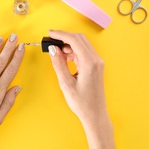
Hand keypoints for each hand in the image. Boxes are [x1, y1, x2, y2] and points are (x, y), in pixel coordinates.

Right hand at [48, 30, 119, 148]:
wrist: (95, 114)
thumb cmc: (82, 102)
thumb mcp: (66, 83)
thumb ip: (59, 64)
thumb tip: (53, 49)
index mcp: (89, 63)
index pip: (74, 40)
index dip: (61, 34)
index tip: (50, 33)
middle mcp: (96, 60)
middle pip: (80, 39)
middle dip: (65, 37)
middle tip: (51, 39)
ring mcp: (97, 62)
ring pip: (82, 44)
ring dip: (69, 44)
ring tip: (56, 51)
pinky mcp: (96, 66)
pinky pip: (84, 52)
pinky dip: (74, 51)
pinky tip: (65, 57)